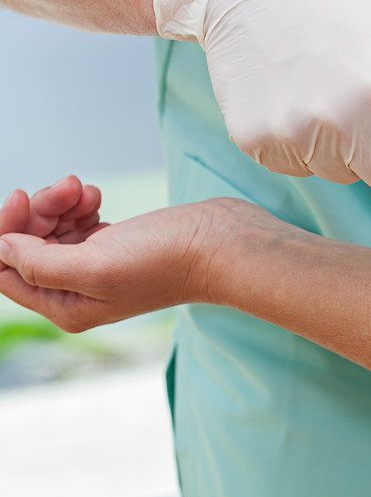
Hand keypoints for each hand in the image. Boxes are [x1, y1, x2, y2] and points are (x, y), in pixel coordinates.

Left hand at [0, 183, 269, 331]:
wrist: (222, 245)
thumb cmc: (166, 260)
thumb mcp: (95, 265)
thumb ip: (38, 263)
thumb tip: (2, 248)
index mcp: (66, 307)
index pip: (5, 271)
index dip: (5, 233)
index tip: (24, 199)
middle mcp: (77, 291)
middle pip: (26, 246)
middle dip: (38, 212)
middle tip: (66, 188)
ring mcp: (97, 267)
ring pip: (50, 230)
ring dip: (60, 203)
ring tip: (87, 190)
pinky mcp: (115, 245)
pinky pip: (76, 222)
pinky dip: (79, 205)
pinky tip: (97, 196)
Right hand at [154, 0, 370, 191]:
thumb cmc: (333, 3)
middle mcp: (336, 120)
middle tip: (370, 99)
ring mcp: (292, 135)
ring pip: (347, 176)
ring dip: (349, 149)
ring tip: (328, 92)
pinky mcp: (258, 145)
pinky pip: (307, 170)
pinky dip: (310, 146)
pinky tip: (299, 101)